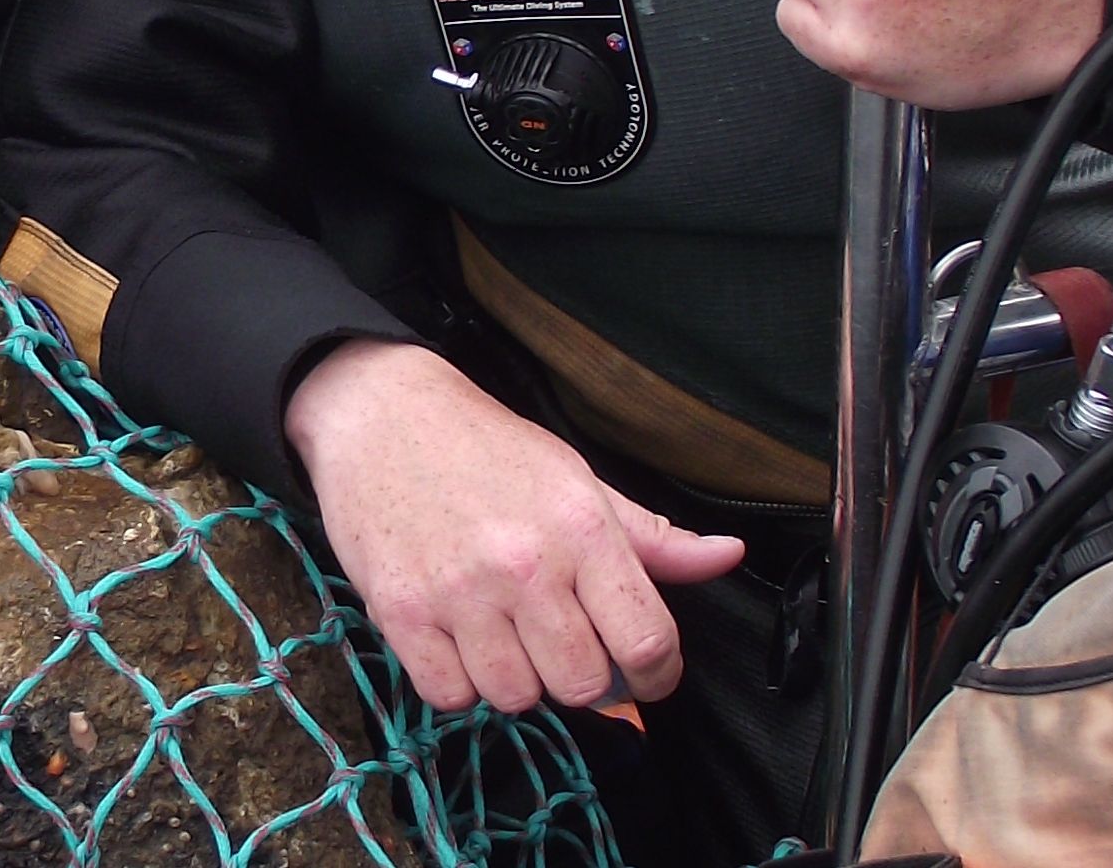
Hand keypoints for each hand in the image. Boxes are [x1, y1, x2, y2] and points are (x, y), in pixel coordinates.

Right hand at [286, 340, 742, 713]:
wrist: (381, 414)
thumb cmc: (486, 448)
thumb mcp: (578, 479)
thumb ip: (655, 535)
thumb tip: (731, 556)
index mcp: (581, 529)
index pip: (648, 643)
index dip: (658, 675)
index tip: (644, 672)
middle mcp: (524, 565)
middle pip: (583, 686)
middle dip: (583, 678)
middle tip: (564, 648)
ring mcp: (458, 592)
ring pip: (515, 697)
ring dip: (517, 679)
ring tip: (504, 636)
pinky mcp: (400, 612)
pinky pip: (449, 695)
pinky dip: (459, 681)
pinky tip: (459, 639)